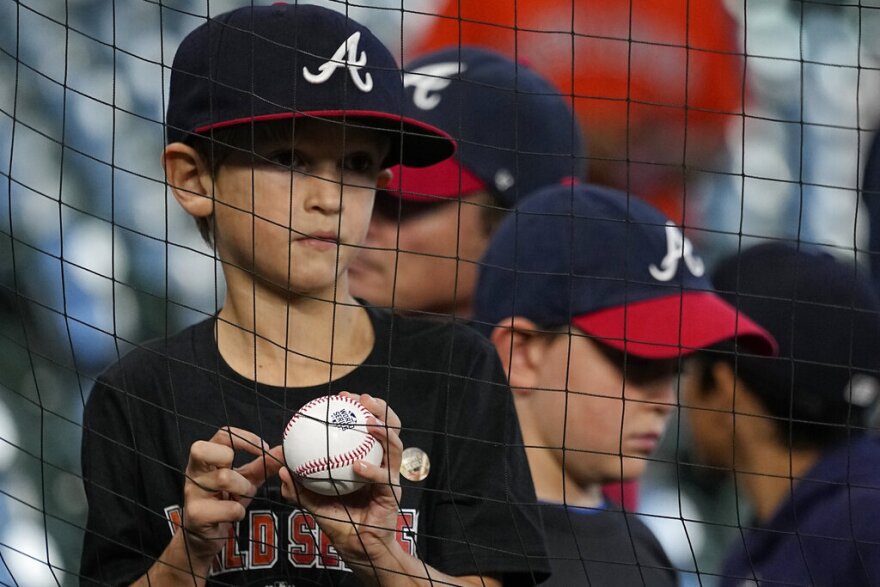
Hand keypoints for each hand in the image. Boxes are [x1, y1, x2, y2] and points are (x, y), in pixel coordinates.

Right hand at [180, 427, 282, 562]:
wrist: (205, 537)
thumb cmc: (224, 502)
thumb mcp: (245, 480)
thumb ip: (262, 465)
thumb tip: (282, 450)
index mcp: (204, 459)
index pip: (221, 435)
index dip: (245, 438)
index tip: (264, 449)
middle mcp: (193, 472)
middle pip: (205, 450)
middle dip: (230, 461)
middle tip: (241, 476)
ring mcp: (192, 493)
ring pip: (223, 478)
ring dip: (243, 488)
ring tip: (242, 496)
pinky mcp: (196, 515)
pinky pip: (228, 507)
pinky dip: (239, 511)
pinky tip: (234, 514)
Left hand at [279, 392, 403, 569]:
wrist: (357, 548)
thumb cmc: (339, 522)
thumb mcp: (314, 502)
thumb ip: (299, 487)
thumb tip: (282, 469)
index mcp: (365, 458)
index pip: (367, 425)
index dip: (359, 407)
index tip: (341, 396)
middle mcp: (381, 463)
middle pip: (389, 428)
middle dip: (380, 409)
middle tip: (363, 400)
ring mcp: (390, 477)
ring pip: (395, 447)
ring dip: (384, 431)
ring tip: (370, 423)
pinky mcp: (393, 494)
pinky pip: (385, 478)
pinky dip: (372, 471)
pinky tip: (358, 466)